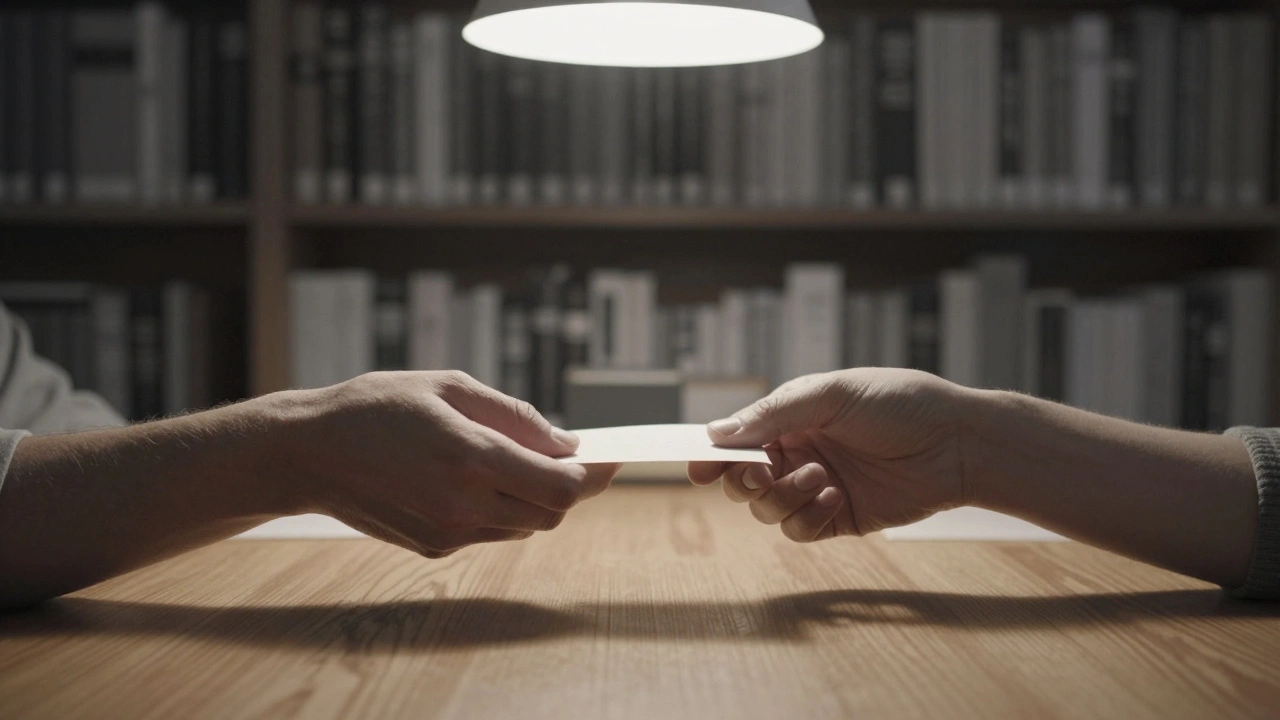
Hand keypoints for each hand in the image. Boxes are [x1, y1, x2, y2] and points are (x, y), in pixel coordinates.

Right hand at [285, 371, 619, 557]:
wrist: (308, 453)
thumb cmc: (377, 406)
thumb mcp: (450, 387)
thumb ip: (515, 416)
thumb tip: (566, 443)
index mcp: (472, 457)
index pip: (562, 486)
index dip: (593, 475)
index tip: (607, 458)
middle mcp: (464, 503)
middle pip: (551, 512)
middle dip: (569, 487)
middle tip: (569, 457)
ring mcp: (449, 532)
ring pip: (525, 528)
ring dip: (536, 499)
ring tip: (518, 462)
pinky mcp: (434, 548)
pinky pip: (492, 533)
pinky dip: (502, 510)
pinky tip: (479, 480)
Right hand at [687, 368, 969, 541]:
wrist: (958, 443)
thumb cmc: (899, 403)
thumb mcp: (831, 394)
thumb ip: (773, 414)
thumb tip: (718, 432)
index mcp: (790, 419)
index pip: (737, 440)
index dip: (713, 455)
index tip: (697, 468)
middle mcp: (797, 454)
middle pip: (743, 480)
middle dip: (745, 480)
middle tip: (763, 471)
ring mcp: (815, 488)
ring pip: (767, 508)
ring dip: (783, 496)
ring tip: (820, 477)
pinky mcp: (837, 518)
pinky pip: (799, 529)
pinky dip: (807, 516)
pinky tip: (833, 497)